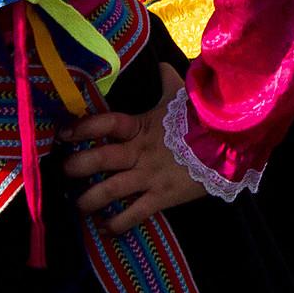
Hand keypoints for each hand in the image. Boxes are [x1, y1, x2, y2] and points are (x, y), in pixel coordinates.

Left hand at [62, 65, 209, 234]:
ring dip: (90, 200)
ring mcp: (150, 176)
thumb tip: (162, 64)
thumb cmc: (202, 119)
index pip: (106, 123)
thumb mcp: (183, 96)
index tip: (63, 134)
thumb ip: (168, 80)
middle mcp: (140, 152)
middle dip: (78, 166)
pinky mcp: (162, 197)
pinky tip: (106, 228)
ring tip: (78, 205)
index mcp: (141, 126)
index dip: (83, 127)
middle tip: (65, 171)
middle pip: (101, 158)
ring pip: (111, 190)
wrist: (230, 144)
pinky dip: (118, 224)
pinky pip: (135, 214)